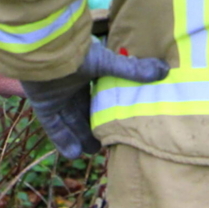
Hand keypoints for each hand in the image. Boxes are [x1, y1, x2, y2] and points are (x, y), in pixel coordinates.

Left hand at [21, 41, 168, 158]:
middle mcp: (71, 89)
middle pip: (84, 114)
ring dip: (80, 138)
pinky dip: (63, 141)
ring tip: (93, 152)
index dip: (107, 112)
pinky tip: (74, 155)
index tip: (119, 127)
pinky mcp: (43, 107)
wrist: (46, 52)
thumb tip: (164, 70)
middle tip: (107, 145)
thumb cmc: (77, 54)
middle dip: (93, 129)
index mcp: (87, 76)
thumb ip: (132, 71)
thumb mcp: (108, 63)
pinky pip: (54, 129)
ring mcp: (56, 99)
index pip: (98, 98)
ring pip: (70, 124)